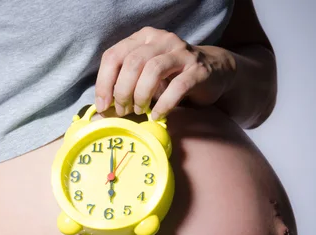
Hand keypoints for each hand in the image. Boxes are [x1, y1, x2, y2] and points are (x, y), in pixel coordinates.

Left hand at [95, 26, 236, 119]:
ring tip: (141, 110)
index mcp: (143, 38)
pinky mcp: (198, 70)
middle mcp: (161, 40)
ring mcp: (181, 53)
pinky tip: (158, 115)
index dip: (104, 82)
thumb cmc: (172, 76)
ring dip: (141, 96)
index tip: (103, 105)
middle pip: (132, 63)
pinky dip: (163, 104)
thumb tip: (101, 111)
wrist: (214, 72)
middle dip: (122, 91)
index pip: (113, 55)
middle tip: (124, 111)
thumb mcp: (145, 75)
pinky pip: (177, 86)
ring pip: (152, 70)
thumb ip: (125, 85)